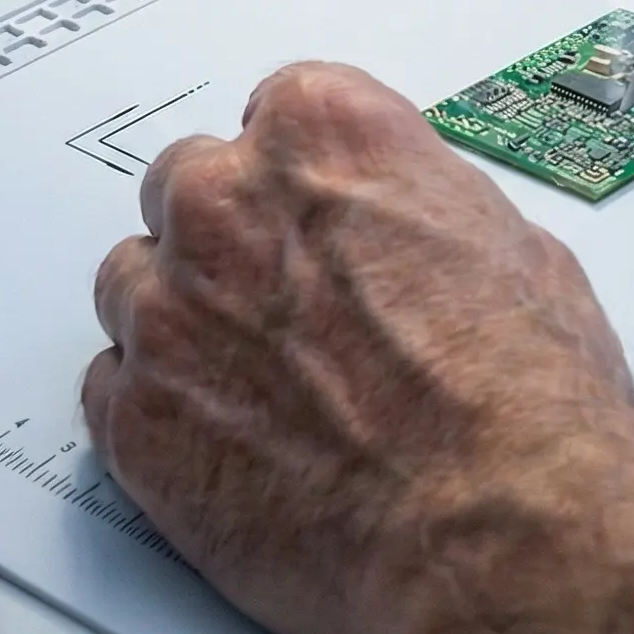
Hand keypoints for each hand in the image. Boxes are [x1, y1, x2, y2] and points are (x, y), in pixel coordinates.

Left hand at [85, 61, 633, 633]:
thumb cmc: (521, 391)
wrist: (493, 523)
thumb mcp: (509, 240)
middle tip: (289, 299)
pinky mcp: (133, 420)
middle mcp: (227, 202)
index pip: (274, 110)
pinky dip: (159, 411)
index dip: (302, 173)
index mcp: (323, 132)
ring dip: (182, 317)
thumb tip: (408, 232)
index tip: (315, 208)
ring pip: (133, 284)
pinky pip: (111, 388)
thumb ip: (419, 208)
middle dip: (231, 237)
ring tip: (258, 378)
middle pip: (186, 186)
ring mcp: (168, 311)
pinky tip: (231, 438)